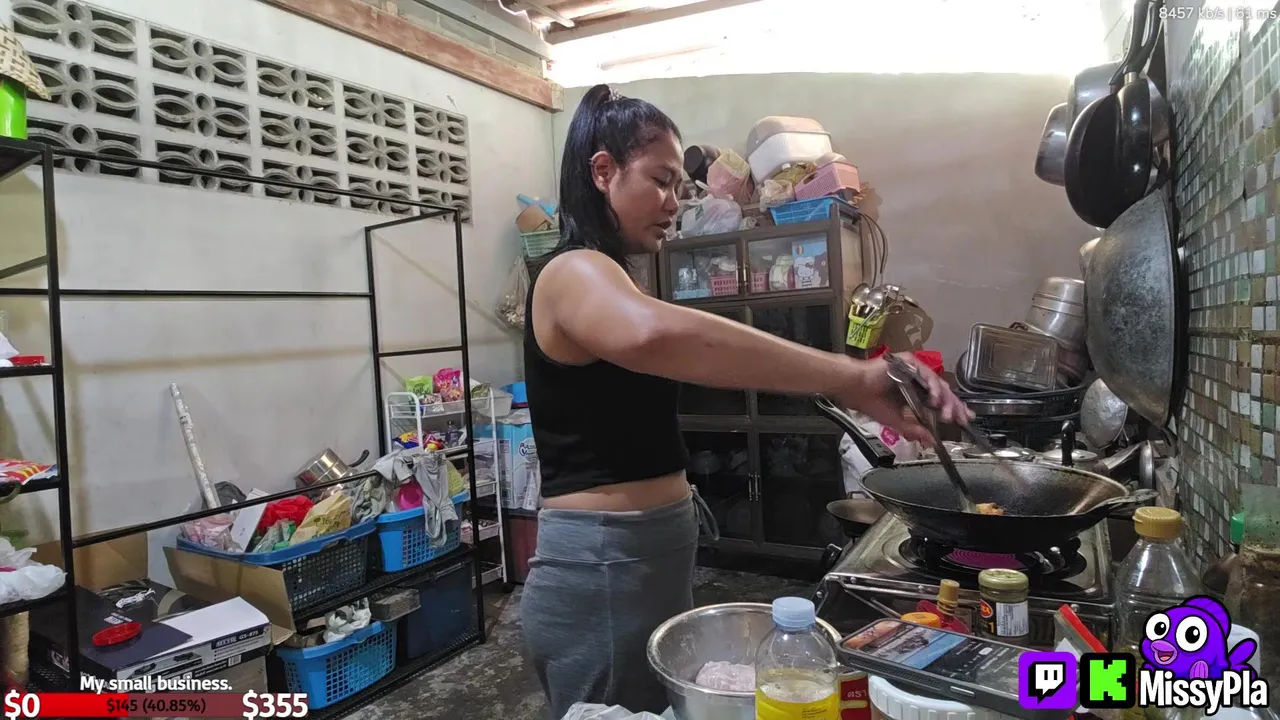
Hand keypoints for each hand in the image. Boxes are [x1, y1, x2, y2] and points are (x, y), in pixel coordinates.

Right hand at [834, 353, 973, 444]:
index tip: (964, 419)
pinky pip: (926, 374)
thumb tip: (930, 441)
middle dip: (954, 406)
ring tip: (946, 414)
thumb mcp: (897, 421)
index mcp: (916, 391)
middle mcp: (918, 379)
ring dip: (945, 400)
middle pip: (944, 391)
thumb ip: (914, 429)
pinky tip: (934, 400)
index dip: (952, 409)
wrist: (855, 390)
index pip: (940, 400)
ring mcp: (914, 369)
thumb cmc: (871, 402)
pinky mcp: (909, 362)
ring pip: (938, 383)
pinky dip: (933, 387)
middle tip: (961, 419)